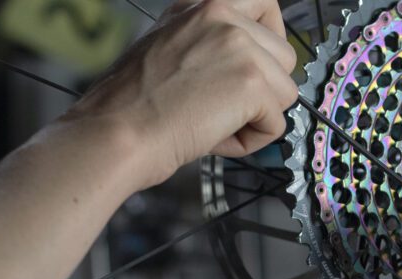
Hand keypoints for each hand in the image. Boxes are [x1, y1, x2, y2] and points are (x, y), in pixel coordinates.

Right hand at [60, 0, 298, 188]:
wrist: (116, 132)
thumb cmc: (131, 105)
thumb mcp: (168, 47)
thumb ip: (209, 43)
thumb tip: (244, 63)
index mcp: (203, 7)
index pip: (264, 5)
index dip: (271, 40)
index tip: (259, 64)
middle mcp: (223, 17)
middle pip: (284, 57)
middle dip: (264, 89)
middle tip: (222, 106)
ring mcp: (241, 48)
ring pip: (286, 92)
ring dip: (256, 117)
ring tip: (213, 123)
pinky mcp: (252, 83)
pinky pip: (276, 124)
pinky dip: (250, 141)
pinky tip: (214, 137)